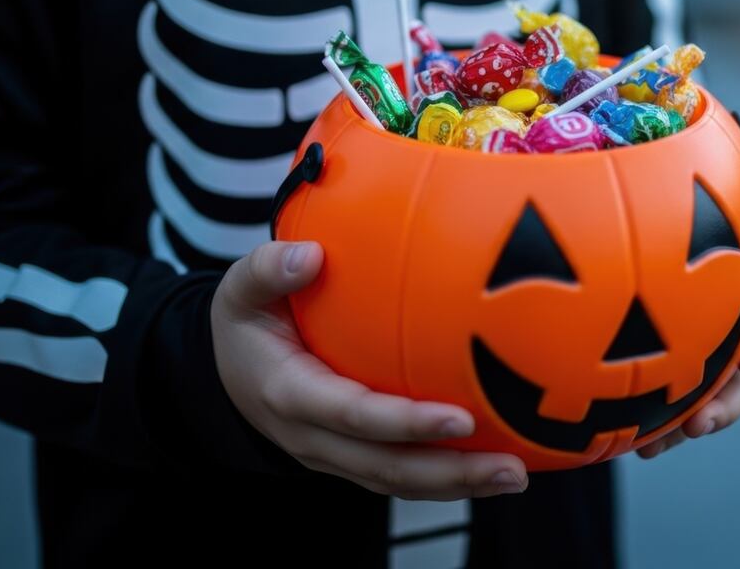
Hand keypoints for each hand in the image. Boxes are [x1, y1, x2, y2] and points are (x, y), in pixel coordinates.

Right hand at [212, 241, 527, 499]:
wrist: (223, 372)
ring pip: (399, 481)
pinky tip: (494, 465)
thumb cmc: (245, 323)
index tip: (461, 418)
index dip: (406, 423)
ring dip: (459, 485)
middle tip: (511, 469)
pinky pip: (402, 476)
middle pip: (387, 466)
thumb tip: (312, 255)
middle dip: (451, 473)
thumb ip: (269, 270)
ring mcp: (333, 456)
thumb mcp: (239, 290)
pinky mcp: (352, 460)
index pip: (354, 416)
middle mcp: (313, 438)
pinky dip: (447, 478)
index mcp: (289, 395)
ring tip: (516, 475)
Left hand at [636, 206, 739, 458]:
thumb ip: (734, 219)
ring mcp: (688, 376)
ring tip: (664, 439)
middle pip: (737, 387)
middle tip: (702, 421)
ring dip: (689, 426)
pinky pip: (661, 425)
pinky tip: (639, 445)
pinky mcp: (655, 396)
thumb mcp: (690, 222)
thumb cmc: (664, 239)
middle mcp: (719, 347)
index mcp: (734, 308)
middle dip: (726, 407)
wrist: (606, 277)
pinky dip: (656, 436)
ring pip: (701, 413)